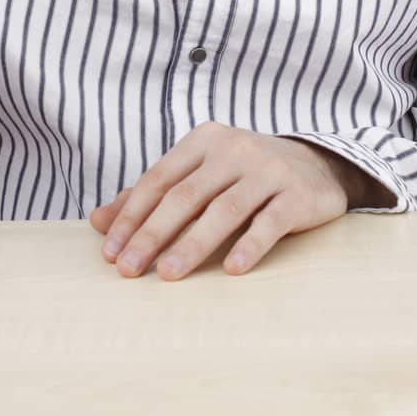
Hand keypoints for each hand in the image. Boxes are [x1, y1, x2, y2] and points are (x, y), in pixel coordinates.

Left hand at [88, 120, 373, 280]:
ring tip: (168, 275)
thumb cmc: (245, 174)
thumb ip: (153, 196)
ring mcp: (267, 170)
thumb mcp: (200, 175)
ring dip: (193, 244)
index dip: (131, 215)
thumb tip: (98, 222)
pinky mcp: (297, 195)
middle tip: (128, 270)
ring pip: (224, 209)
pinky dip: (250, 245)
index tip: (110, 252)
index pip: (159, 179)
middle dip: (152, 234)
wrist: (318, 164)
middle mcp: (234, 149)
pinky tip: (233, 269)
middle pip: (186, 195)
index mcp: (204, 140)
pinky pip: (270, 222)